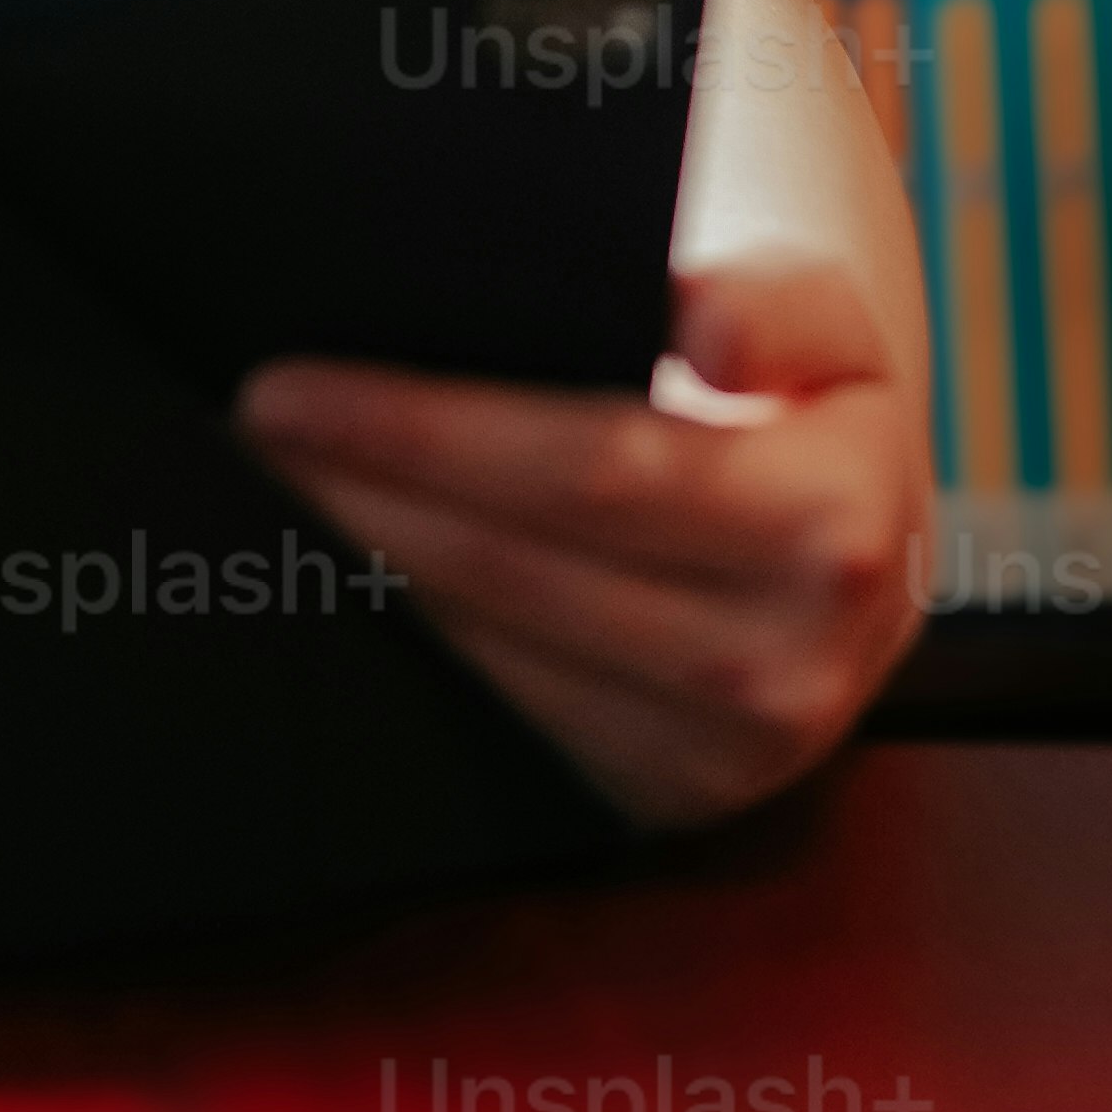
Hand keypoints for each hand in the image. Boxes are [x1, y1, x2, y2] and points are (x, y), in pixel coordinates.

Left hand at [230, 251, 925, 828]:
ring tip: (268, 490)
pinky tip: (345, 576)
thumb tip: (704, 329)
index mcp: (832, 530)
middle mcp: (789, 670)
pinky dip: (420, 644)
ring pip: (499, 656)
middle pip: (520, 570)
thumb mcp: (836, 330)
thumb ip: (778, 306)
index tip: (289, 384)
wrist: (866, 561)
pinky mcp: (668, 805)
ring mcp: (726, 762)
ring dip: (373, 572)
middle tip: (244, 426)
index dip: (430, 431)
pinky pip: (512, 718)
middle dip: (364, 495)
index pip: (596, 468)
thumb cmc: (817, 413)